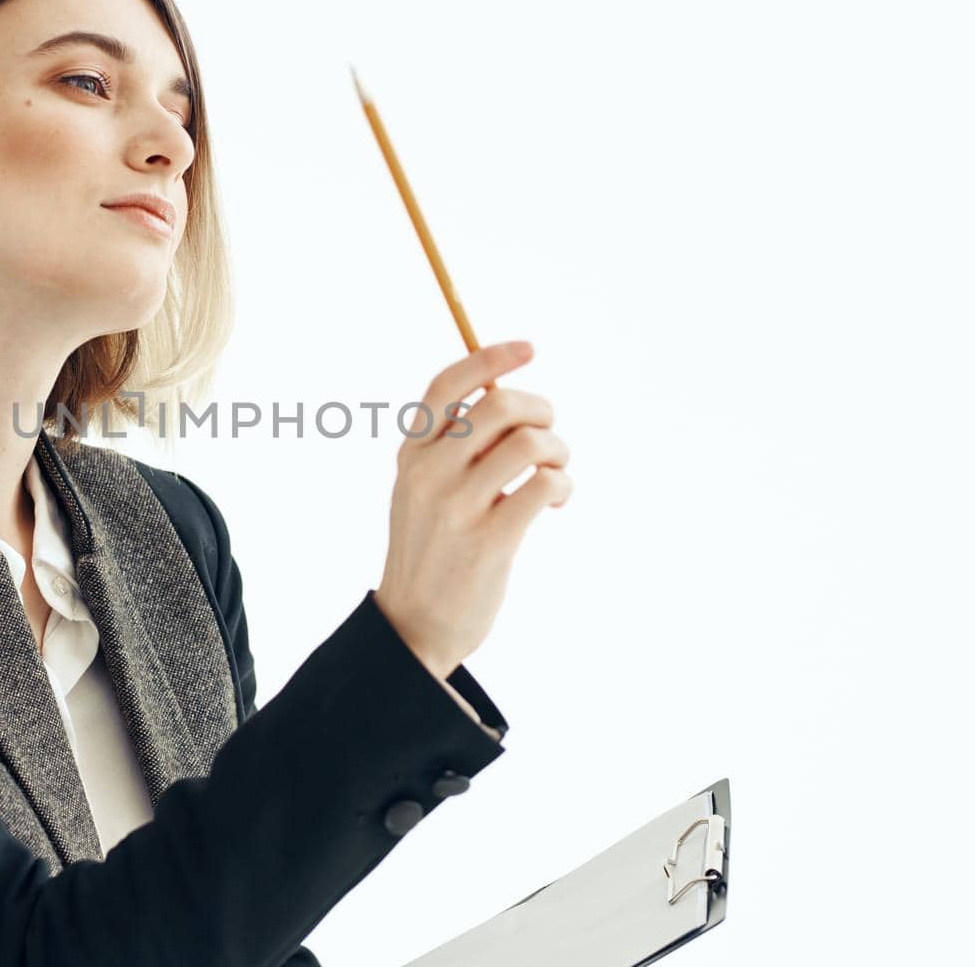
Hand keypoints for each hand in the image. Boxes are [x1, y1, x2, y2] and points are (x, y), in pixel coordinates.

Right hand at [375, 341, 572, 677]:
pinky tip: (556, 499)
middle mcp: (429, 473)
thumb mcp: (420, 491)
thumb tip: (507, 398)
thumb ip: (450, 447)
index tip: (528, 348)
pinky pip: (544, 485)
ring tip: (555, 473)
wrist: (415, 625)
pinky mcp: (489, 540)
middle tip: (549, 437)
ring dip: (558, 451)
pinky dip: (562, 485)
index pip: (448, 385)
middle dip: (541, 412)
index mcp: (411, 454)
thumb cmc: (431, 550)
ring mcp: (457, 506)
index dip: (491, 359)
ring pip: (530, 442)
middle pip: (499, 406)